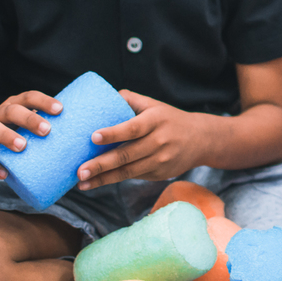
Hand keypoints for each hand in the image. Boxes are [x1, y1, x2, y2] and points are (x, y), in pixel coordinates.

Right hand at [0, 91, 62, 178]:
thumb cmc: (18, 130)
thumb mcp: (30, 123)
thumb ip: (50, 126)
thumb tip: (83, 138)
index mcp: (16, 104)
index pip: (30, 97)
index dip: (44, 101)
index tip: (60, 109)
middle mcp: (0, 113)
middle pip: (12, 110)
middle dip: (30, 119)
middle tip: (47, 130)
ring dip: (7, 136)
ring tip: (22, 147)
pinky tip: (4, 174)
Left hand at [76, 91, 206, 188]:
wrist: (201, 139)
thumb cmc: (170, 119)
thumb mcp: (154, 105)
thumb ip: (129, 100)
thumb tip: (99, 97)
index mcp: (156, 121)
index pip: (132, 128)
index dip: (113, 133)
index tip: (93, 137)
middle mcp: (159, 141)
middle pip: (126, 155)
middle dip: (101, 164)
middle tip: (79, 171)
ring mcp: (160, 160)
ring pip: (128, 172)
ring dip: (103, 178)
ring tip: (82, 183)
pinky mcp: (159, 174)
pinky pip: (134, 177)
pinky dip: (114, 180)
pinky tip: (97, 182)